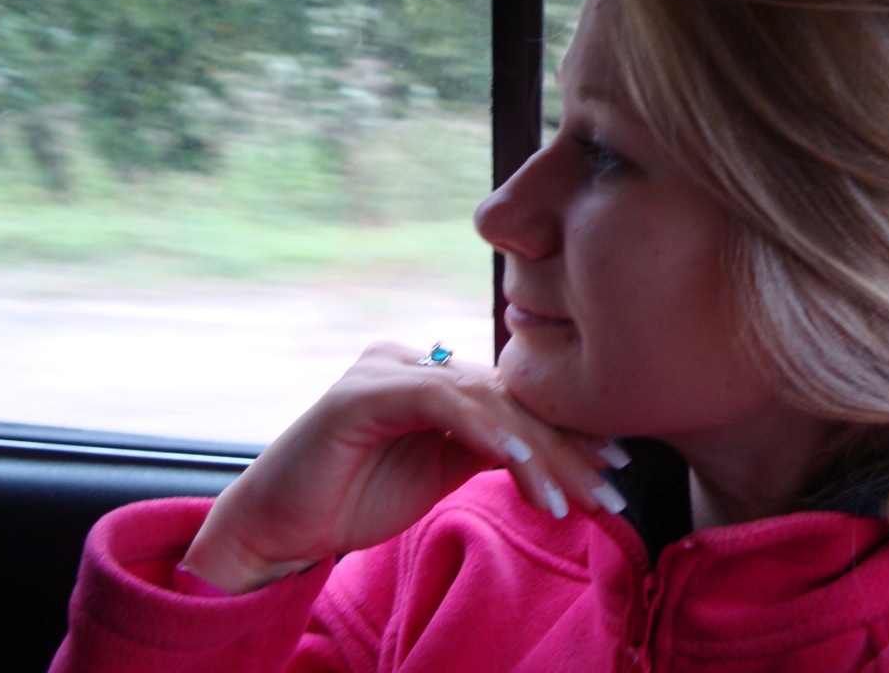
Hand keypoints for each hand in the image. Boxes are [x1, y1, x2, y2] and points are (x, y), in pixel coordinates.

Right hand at [180, 341, 627, 593]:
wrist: (276, 528)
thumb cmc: (351, 499)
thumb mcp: (437, 472)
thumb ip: (483, 450)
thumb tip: (547, 452)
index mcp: (430, 375)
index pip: (511, 400)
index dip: (565, 433)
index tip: (612, 468)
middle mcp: (412, 360)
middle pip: (506, 399)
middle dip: (564, 446)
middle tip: (611, 487)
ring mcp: (386, 369)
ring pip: (483, 401)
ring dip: (535, 453)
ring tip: (575, 496)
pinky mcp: (362, 392)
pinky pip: (439, 403)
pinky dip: (485, 432)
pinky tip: (521, 465)